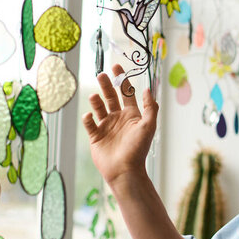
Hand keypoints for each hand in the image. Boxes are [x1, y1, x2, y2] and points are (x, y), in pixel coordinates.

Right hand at [82, 64, 157, 185]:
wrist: (125, 170)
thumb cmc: (138, 149)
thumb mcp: (148, 126)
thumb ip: (150, 107)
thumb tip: (148, 89)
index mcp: (132, 115)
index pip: (127, 93)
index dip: (123, 80)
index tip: (117, 67)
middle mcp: (119, 118)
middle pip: (111, 97)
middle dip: (107, 85)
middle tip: (102, 74)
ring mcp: (106, 127)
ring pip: (99, 108)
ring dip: (96, 100)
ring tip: (94, 95)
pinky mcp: (96, 137)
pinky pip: (90, 124)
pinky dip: (88, 118)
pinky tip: (89, 115)